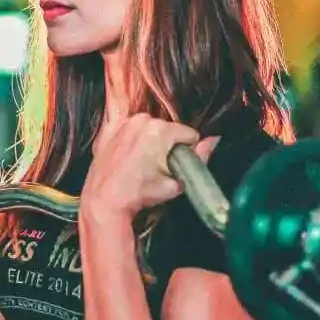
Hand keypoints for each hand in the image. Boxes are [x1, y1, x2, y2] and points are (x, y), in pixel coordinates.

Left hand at [81, 113, 220, 221]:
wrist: (105, 199)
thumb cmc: (139, 193)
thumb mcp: (176, 182)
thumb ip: (200, 158)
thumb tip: (213, 140)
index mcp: (161, 130)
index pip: (189, 135)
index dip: (187, 152)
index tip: (175, 165)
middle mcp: (142, 119)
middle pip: (168, 130)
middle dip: (167, 146)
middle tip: (157, 167)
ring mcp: (124, 122)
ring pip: (149, 128)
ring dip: (149, 141)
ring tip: (141, 163)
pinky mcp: (109, 129)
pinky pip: (129, 128)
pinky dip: (131, 138)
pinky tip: (128, 156)